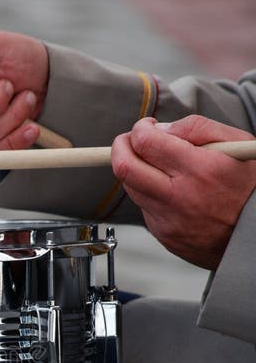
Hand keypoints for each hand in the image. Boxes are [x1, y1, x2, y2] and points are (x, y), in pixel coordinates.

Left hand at [111, 115, 255, 269]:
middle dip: (120, 147)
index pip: (146, 143)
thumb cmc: (250, 188)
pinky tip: (173, 192)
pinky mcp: (164, 235)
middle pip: (125, 168)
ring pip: (131, 188)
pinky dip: (151, 195)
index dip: (139, 129)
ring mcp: (169, 220)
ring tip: (157, 165)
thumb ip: (197, 128)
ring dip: (136, 170)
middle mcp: (180, 197)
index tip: (145, 127)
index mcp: (199, 169)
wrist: (255, 234)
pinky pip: (145, 208)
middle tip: (130, 141)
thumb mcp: (237, 143)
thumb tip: (162, 129)